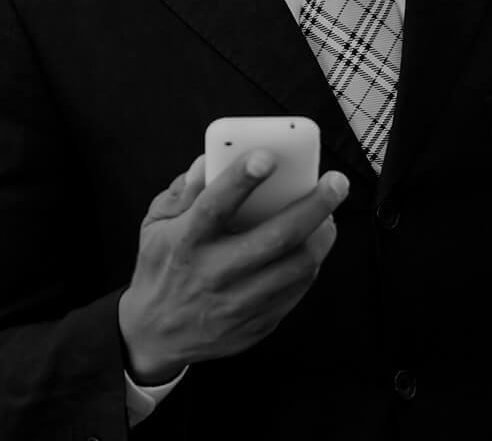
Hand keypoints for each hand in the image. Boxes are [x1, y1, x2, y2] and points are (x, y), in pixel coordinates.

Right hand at [117, 153, 350, 384]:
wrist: (156, 335)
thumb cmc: (160, 268)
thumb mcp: (155, 225)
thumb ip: (182, 191)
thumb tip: (210, 160)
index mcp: (185, 242)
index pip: (215, 206)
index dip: (241, 179)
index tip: (268, 156)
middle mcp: (214, 273)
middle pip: (276, 237)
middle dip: (314, 205)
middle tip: (336, 182)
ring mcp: (239, 302)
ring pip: (298, 265)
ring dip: (322, 234)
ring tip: (329, 214)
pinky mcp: (257, 323)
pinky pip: (297, 289)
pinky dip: (311, 262)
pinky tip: (312, 245)